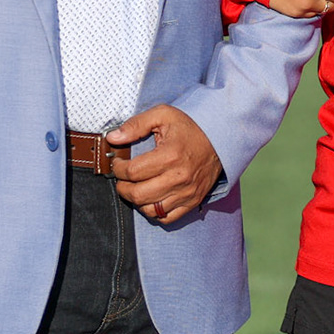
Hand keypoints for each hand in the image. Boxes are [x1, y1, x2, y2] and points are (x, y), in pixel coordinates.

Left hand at [107, 104, 221, 224]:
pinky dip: (154, 211)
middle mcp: (178, 178)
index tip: (118, 163)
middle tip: (122, 178)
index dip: (118, 169)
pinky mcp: (192, 202)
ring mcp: (186, 193)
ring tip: (136, 187)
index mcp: (169, 156)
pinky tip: (151, 198)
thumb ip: (136, 125)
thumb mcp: (163, 115)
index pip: (132, 172)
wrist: (220, 140)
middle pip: (137, 194)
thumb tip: (113, 138)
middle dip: (122, 187)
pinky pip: (166, 218)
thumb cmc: (190, 127)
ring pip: (149, 209)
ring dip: (136, 200)